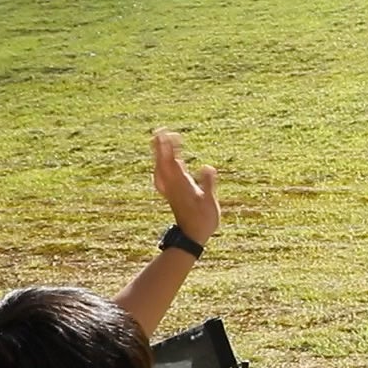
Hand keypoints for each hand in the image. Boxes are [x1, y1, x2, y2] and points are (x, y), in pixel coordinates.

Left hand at [151, 129, 219, 243]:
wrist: (191, 237)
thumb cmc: (203, 220)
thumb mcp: (210, 202)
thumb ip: (208, 184)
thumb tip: (208, 167)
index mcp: (182, 184)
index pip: (173, 162)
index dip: (171, 148)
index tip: (170, 134)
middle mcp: (173, 185)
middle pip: (163, 162)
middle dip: (161, 146)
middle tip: (159, 130)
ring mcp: (170, 190)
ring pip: (160, 168)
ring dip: (158, 155)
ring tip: (158, 142)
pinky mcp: (170, 194)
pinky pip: (160, 177)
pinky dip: (159, 167)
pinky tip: (159, 165)